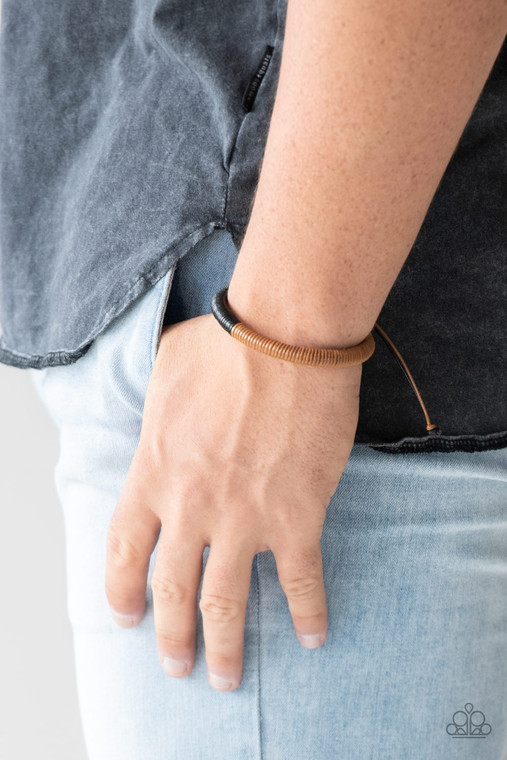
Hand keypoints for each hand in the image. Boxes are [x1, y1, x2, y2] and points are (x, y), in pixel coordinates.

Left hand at [105, 312, 361, 690]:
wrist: (286, 336)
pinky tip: (311, 635)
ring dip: (225, 647)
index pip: (122, 549)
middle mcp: (190, 506)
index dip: (122, 590)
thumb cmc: (224, 344)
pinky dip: (307, 613)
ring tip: (226, 679)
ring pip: (225, 602)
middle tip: (177, 666)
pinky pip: (300, 581)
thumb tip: (164, 414)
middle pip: (170, 589)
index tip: (128, 617)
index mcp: (153, 472)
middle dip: (170, 637)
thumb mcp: (165, 372)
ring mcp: (242, 517)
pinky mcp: (296, 516)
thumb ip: (157, 410)